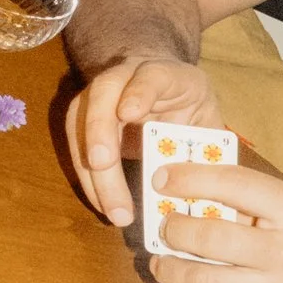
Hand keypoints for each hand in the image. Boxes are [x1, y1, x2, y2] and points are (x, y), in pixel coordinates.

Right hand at [69, 55, 221, 224]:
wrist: (161, 87)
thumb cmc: (188, 104)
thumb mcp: (206, 117)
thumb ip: (204, 142)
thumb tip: (198, 182)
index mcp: (166, 74)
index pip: (151, 74)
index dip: (139, 92)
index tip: (128, 113)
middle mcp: (125, 77)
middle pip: (103, 94)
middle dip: (99, 130)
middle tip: (102, 165)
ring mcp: (98, 95)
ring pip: (80, 121)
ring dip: (90, 167)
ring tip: (110, 208)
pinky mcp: (83, 118)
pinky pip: (76, 146)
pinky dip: (87, 178)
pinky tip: (102, 205)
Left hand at [147, 171, 282, 282]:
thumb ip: (256, 204)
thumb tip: (191, 192)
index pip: (234, 185)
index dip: (190, 178)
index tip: (163, 178)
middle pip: (208, 237)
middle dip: (174, 229)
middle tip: (165, 226)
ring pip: (199, 279)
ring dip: (170, 268)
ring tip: (164, 261)